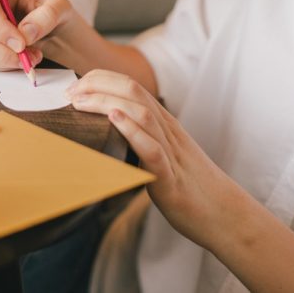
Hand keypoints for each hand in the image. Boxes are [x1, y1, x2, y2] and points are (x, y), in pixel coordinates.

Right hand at [0, 0, 74, 71]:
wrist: (51, 26)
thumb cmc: (52, 10)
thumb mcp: (60, 7)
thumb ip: (47, 16)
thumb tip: (25, 34)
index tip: (20, 44)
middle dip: (3, 51)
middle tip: (27, 58)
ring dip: (4, 60)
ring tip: (31, 58)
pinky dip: (2, 66)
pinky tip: (20, 61)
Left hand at [66, 69, 233, 244]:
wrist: (224, 214)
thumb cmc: (190, 187)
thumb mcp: (163, 155)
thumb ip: (141, 140)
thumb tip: (106, 134)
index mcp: (164, 124)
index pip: (131, 86)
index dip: (100, 79)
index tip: (74, 87)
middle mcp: (167, 130)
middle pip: (133, 91)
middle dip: (97, 85)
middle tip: (69, 93)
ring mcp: (171, 152)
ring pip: (141, 113)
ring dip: (106, 103)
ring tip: (81, 102)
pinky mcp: (170, 178)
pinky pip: (152, 149)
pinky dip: (132, 132)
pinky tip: (114, 120)